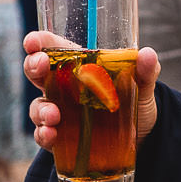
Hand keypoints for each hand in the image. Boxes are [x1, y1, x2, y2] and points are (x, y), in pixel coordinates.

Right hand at [23, 33, 161, 151]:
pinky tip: (51, 135)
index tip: (33, 41)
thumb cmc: (136, 103)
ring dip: (41, 110)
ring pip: (38, 107)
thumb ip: (146, 71)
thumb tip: (147, 54)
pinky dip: (43, 135)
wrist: (142, 140)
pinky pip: (44, 135)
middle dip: (33, 66)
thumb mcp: (143, 86)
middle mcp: (64, 87)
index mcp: (80, 66)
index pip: (52, 48)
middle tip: (40, 66)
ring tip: (54, 116)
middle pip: (37, 72)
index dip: (38, 42)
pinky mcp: (62, 138)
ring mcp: (60, 112)